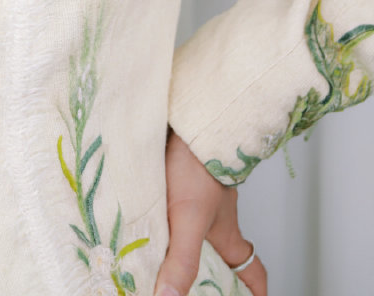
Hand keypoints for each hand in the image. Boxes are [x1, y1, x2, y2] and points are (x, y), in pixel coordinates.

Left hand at [155, 129, 265, 295]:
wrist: (186, 119)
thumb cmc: (196, 166)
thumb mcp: (189, 221)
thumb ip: (182, 260)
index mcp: (229, 236)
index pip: (253, 273)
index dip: (254, 293)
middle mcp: (218, 220)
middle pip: (224, 257)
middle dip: (212, 276)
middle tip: (193, 287)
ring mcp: (200, 198)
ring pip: (197, 232)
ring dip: (182, 247)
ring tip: (158, 259)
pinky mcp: (180, 180)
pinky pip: (176, 208)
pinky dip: (165, 220)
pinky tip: (143, 224)